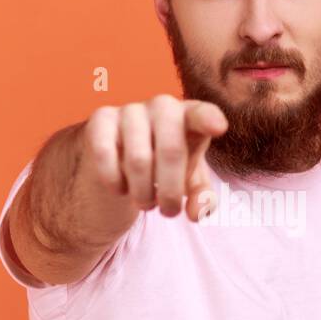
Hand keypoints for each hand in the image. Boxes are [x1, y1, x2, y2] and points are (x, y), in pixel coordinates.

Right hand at [81, 94, 227, 221]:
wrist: (122, 155)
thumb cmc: (165, 165)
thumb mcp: (189, 182)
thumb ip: (201, 197)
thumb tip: (198, 213)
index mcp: (190, 116)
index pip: (201, 114)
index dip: (209, 119)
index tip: (219, 128)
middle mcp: (163, 106)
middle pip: (171, 150)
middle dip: (170, 191)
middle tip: (168, 211)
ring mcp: (131, 110)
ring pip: (138, 160)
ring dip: (143, 193)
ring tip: (146, 204)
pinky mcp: (101, 119)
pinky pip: (105, 154)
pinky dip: (115, 182)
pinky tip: (120, 189)